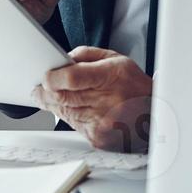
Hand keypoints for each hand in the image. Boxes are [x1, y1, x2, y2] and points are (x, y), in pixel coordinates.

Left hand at [32, 47, 152, 151]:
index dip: (53, 78)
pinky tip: (74, 109)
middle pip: (62, 98)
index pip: (72, 79)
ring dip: (54, 105)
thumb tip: (62, 60)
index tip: (45, 77)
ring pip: (64, 113)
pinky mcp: (98, 138)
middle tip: (38, 88)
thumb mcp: (115, 58)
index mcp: (110, 77)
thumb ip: (85, 55)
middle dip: (44, 92)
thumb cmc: (133, 85)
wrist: (153, 114)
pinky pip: (72, 126)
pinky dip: (68, 117)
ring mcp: (102, 122)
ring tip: (55, 96)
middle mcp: (107, 101)